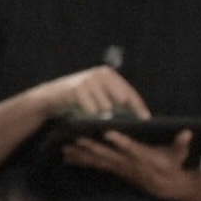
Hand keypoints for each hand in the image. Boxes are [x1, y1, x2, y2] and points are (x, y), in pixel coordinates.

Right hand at [35, 66, 149, 119]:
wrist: (52, 96)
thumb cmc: (81, 99)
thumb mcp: (101, 96)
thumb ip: (117, 100)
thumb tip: (141, 115)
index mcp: (109, 74)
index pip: (130, 92)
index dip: (139, 107)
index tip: (147, 120)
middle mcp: (100, 73)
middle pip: (122, 98)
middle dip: (125, 113)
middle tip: (129, 127)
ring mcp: (88, 80)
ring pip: (106, 106)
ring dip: (104, 116)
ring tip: (98, 118)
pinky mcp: (77, 89)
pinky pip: (92, 109)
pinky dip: (91, 116)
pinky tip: (88, 117)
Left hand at [62, 129, 193, 200]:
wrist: (167, 187)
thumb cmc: (172, 166)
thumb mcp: (179, 154)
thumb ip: (181, 143)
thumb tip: (188, 132)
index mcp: (143, 156)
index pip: (131, 148)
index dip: (120, 141)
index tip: (108, 133)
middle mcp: (128, 163)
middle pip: (107, 154)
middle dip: (91, 147)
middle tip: (75, 139)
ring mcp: (120, 167)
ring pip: (98, 160)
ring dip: (81, 155)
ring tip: (65, 149)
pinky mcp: (115, 170)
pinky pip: (95, 166)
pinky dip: (81, 161)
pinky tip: (67, 158)